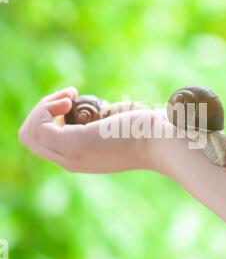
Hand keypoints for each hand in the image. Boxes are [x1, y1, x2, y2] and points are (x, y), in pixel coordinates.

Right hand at [19, 87, 163, 172]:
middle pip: (31, 138)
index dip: (49, 118)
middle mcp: (71, 162)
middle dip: (41, 110)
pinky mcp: (76, 143)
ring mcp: (72, 155)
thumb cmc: (147, 131)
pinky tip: (70, 97)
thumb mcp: (119, 127)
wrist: (163, 141)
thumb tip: (100, 111)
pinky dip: (47, 107)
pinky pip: (39, 127)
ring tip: (67, 97)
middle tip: (68, 97)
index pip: (44, 142)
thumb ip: (104, 124)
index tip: (71, 101)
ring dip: (42, 108)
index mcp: (80, 158)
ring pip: (29, 133)